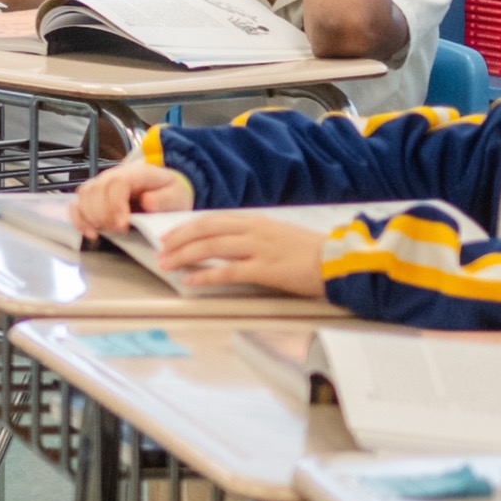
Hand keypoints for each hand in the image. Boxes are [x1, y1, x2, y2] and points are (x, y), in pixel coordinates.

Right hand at [70, 160, 193, 235]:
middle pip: (96, 190)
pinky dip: (79, 220)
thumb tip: (147, 201)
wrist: (164, 193)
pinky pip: (76, 206)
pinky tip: (90, 233)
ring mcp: (99, 185)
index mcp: (135, 173)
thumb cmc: (169, 195)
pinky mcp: (92, 198)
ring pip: (83, 197)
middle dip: (104, 215)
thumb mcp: (176, 196)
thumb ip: (165, 198)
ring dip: (91, 218)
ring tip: (108, 231)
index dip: (115, 204)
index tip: (123, 224)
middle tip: (120, 230)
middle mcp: (112, 175)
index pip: (116, 183)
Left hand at [150, 212, 330, 295]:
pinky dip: (205, 274)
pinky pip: (228, 271)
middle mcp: (254, 231)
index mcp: (256, 221)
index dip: (186, 227)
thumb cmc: (310, 252)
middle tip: (160, 251)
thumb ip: (252, 237)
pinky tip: (190, 280)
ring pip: (211, 247)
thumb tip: (225, 243)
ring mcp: (259, 249)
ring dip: (184, 255)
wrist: (339, 261)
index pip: (212, 220)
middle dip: (178, 240)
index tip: (168, 236)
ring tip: (166, 264)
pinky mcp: (266, 269)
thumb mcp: (277, 236)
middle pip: (205, 230)